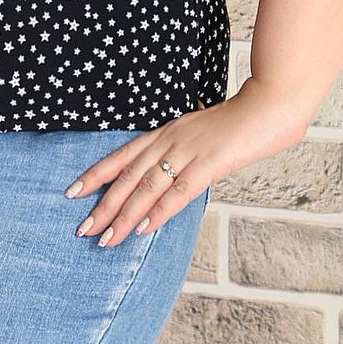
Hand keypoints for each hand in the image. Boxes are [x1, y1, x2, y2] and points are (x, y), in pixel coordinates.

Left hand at [63, 79, 308, 247]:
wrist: (269, 105)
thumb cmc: (239, 123)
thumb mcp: (201, 135)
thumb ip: (183, 153)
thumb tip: (170, 178)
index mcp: (165, 132)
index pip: (122, 156)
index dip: (96, 175)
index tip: (73, 192)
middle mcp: (169, 140)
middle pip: (128, 177)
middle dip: (103, 205)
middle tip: (83, 229)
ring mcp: (188, 151)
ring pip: (146, 187)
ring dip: (124, 216)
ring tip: (105, 238)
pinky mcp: (210, 163)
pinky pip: (178, 191)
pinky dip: (159, 212)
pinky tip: (143, 228)